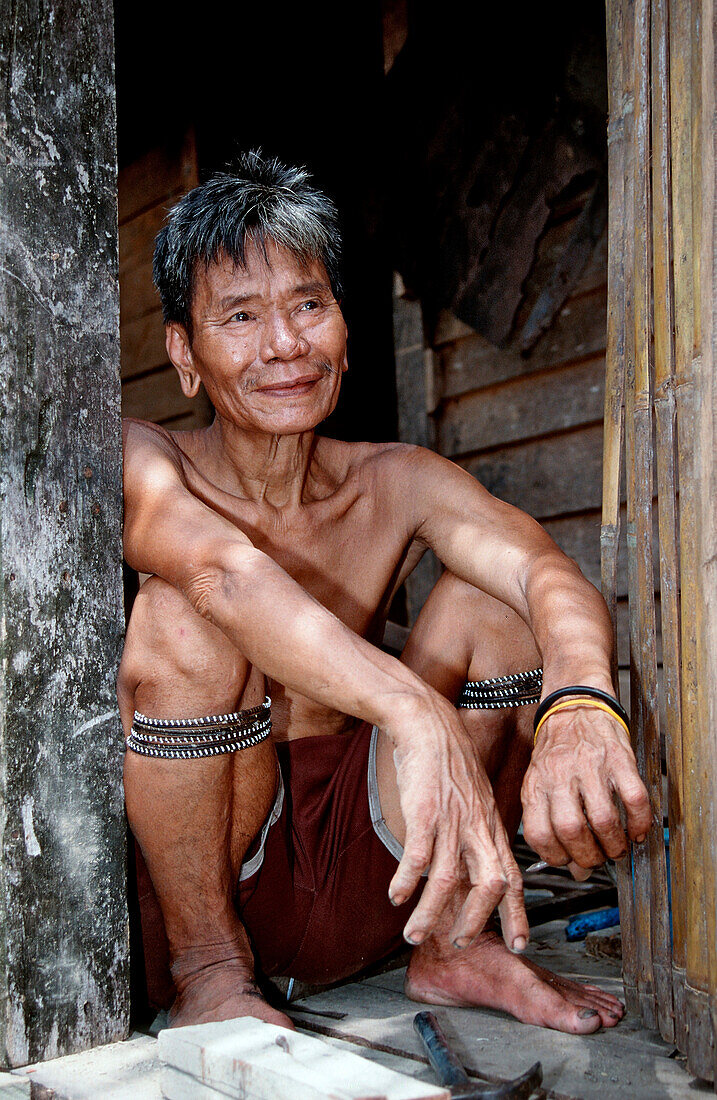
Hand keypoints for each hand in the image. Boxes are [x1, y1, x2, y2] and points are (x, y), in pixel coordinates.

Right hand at [385, 697, 528, 951]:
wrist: (429, 724)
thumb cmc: (448, 763)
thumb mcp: (475, 799)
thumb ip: (476, 833)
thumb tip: (470, 867)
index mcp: (491, 826)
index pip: (513, 876)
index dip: (517, 913)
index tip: (519, 943)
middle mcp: (477, 827)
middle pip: (490, 884)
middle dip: (477, 920)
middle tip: (461, 943)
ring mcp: (452, 820)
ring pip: (448, 879)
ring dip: (430, 913)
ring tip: (414, 934)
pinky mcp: (424, 811)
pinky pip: (418, 856)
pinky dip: (407, 881)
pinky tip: (396, 895)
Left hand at [521, 705, 652, 868]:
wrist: (573, 703)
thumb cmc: (556, 748)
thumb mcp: (539, 782)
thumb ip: (549, 823)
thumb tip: (575, 869)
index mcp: (536, 785)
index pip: (539, 834)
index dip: (556, 857)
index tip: (568, 861)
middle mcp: (560, 776)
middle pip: (572, 830)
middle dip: (589, 856)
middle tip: (598, 858)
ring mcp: (590, 766)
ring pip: (603, 819)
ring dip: (614, 844)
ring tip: (618, 847)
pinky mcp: (618, 758)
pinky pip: (634, 798)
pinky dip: (640, 822)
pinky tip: (638, 829)